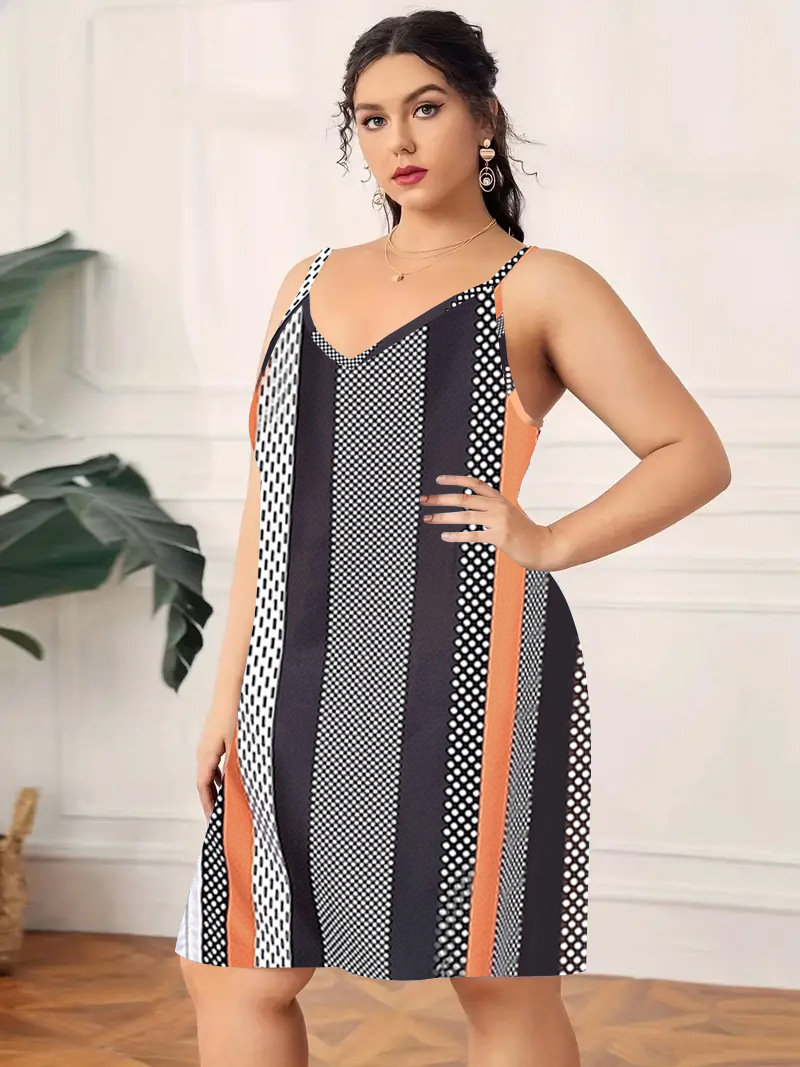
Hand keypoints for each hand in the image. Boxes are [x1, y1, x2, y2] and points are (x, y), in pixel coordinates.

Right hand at [196, 715, 235, 819]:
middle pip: (205, 782)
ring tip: (226, 800)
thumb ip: (235, 767)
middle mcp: (204, 750)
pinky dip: (220, 773)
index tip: (213, 820)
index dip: (208, 805)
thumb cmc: (235, 712)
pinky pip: (215, 760)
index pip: (203, 787)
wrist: (232, 686)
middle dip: (212, 799)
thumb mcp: (238, 744)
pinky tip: (230, 775)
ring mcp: (209, 742)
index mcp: (206, 755)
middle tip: (220, 816)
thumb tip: (236, 787)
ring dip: (216, 786)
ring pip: (210, 771)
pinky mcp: (216, 735)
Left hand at [420, 474, 557, 570]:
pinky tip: (445, 536)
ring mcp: (499, 521)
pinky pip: (473, 535)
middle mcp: (498, 506)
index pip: (474, 484)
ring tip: (428, 518)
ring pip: (465, 516)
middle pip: (464, 498)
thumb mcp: (508, 513)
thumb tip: (466, 505)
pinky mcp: (500, 536)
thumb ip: (490, 507)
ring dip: (443, 517)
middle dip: (441, 498)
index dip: (455, 480)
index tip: (438, 480)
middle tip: (424, 500)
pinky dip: (457, 535)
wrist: (543, 545)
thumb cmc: (523, 531)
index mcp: (499, 499)